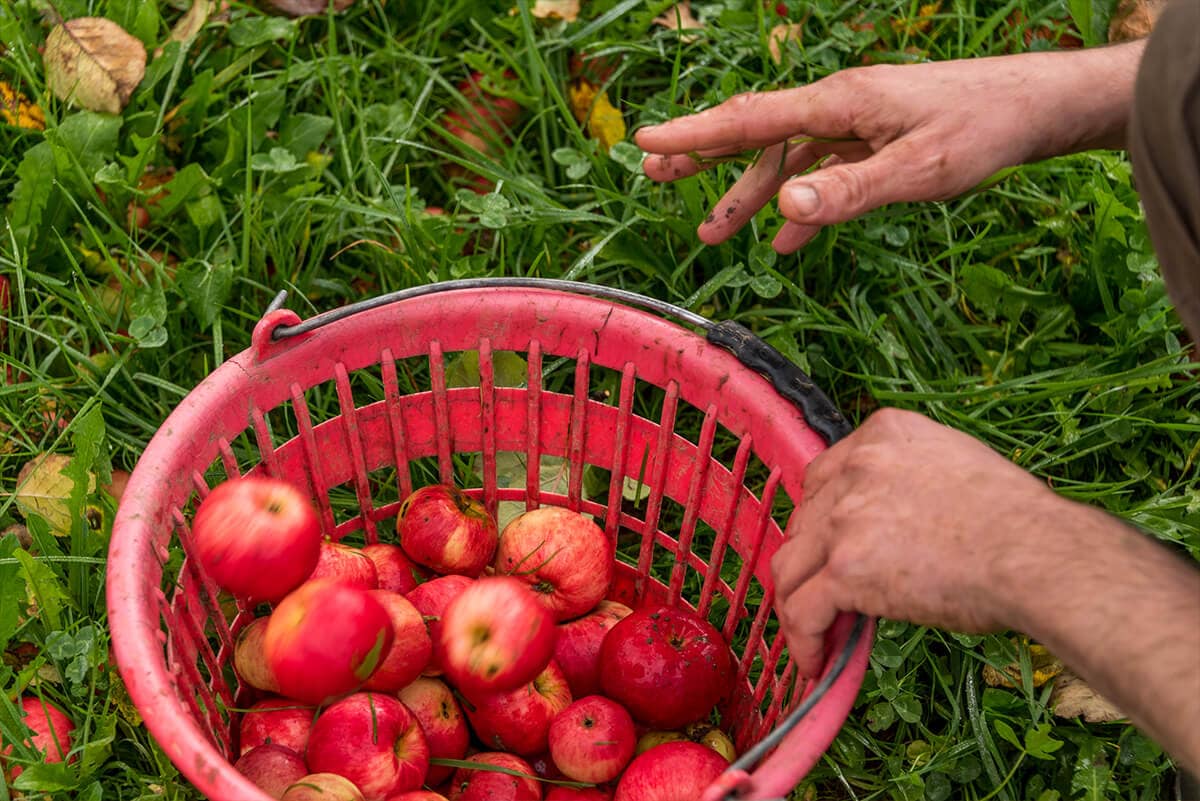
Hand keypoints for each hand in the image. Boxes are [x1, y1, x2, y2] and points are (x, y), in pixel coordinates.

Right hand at [636, 46, 1142, 252]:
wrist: (1035, 108)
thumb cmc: (981, 130)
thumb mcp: (917, 169)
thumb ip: (848, 190)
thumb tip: (784, 208)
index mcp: (838, 104)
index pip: (751, 119)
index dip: (694, 134)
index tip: (645, 140)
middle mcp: (839, 106)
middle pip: (755, 131)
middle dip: (703, 155)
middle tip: (653, 174)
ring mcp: (855, 122)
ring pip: (786, 158)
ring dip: (747, 193)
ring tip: (711, 232)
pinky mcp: (874, 140)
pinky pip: (823, 172)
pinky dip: (800, 205)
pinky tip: (788, 242)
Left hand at [770, 408, 1059, 675]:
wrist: (1038, 553)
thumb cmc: (1019, 521)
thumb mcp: (956, 466)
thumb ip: (910, 481)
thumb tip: (894, 525)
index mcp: (883, 434)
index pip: (824, 476)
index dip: (822, 518)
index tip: (830, 548)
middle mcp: (856, 468)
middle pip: (805, 522)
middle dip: (812, 562)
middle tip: (828, 596)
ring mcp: (845, 517)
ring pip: (790, 566)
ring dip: (796, 602)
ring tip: (813, 634)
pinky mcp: (845, 568)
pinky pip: (802, 610)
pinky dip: (803, 639)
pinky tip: (816, 663)